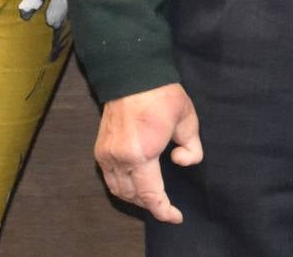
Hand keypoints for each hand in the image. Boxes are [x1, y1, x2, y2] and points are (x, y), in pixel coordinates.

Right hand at [96, 83, 203, 222]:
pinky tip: (136, 184)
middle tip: (167, 206)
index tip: (176, 217)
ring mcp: (106, 155)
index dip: (164, 211)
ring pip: (118, 191)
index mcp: (141, 153)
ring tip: (153, 198)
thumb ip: (192, 147)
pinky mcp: (100, 150)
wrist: (132, 75)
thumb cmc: (162, 96)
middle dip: (151, 205)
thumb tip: (181, 162)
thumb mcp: (188, 119)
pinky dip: (123, 187)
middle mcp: (120, 158)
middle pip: (134, 196)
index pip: (151, 195)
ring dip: (136, 199)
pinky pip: (110, 179)